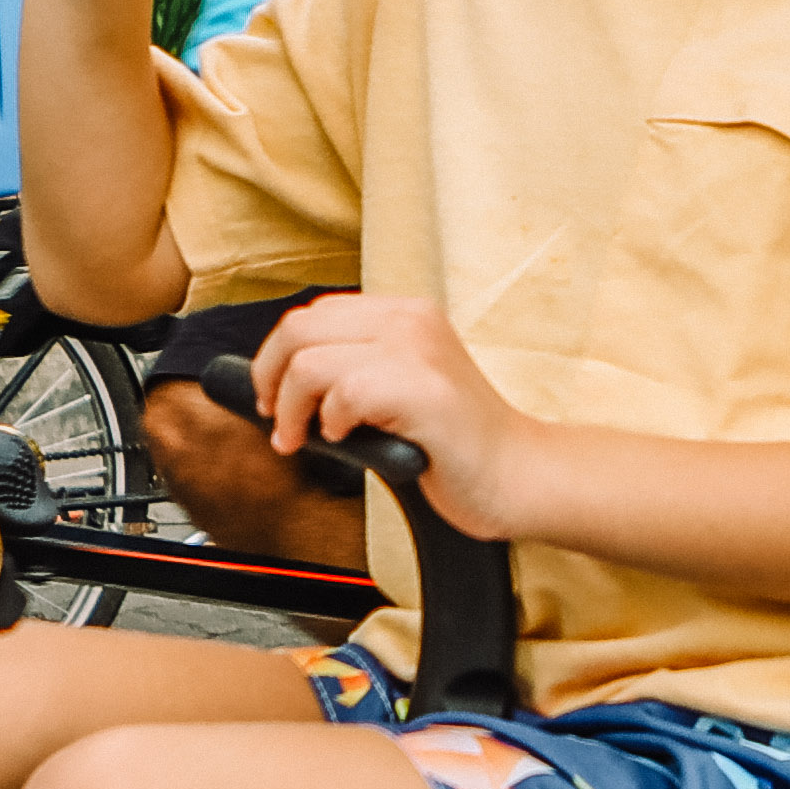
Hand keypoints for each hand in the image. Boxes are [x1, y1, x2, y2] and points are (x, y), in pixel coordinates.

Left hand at [251, 289, 543, 529]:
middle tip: (279, 423)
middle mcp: (411, 320)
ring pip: (309, 362)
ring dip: (292, 410)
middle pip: (298, 329)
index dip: (277, 358)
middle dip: (271, 380)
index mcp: (406, 313)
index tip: (273, 398)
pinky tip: (349, 440)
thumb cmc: (456, 442)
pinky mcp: (424, 390)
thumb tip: (273, 379)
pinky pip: (344, 393)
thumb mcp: (400, 385)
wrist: (519, 475)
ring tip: (306, 439)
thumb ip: (352, 367)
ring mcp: (420, 351)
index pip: (312, 314)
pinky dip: (332, 423)